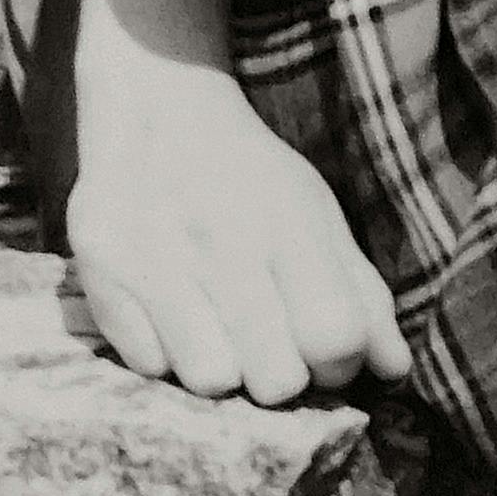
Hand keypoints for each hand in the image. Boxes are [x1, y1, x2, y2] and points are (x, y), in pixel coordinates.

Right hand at [68, 52, 412, 409]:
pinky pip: (148, 366)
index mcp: (288, 226)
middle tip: (270, 346)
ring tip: (219, 331)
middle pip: (276, 380)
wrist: (158, 113)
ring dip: (222, 370)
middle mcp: (223, 244)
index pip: (335, 337)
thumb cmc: (251, 179)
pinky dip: (166, 354)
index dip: (340, 363)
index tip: (324, 351)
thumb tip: (394, 373)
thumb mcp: (317, 218)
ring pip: (211, 382)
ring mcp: (158, 262)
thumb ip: (361, 294)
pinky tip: (173, 315)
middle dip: (283, 376)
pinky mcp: (102, 276)